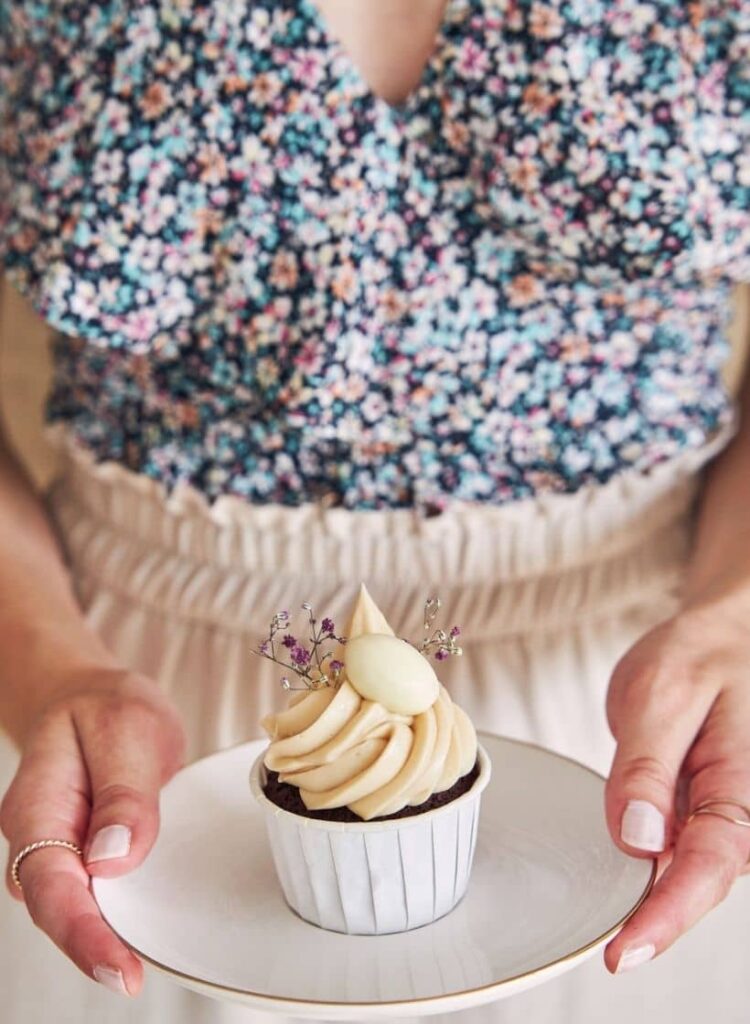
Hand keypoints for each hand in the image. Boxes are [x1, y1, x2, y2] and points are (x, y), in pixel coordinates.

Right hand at [1, 669, 185, 995]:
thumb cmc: (103, 707)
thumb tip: (113, 859)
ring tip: (133, 966)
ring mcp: (56, 847)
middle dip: (89, 948)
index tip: (118, 967)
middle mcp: (38, 834)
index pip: (52, 882)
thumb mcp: (126, 728)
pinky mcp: (80, 853)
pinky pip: (91, 892)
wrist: (85, 695)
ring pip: (71, 906)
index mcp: (38, 803)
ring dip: (100, 938)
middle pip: (55, 907)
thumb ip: (123, 792)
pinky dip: (111, 916)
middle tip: (131, 978)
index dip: (82, 931)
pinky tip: (135, 931)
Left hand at [603, 605, 749, 972]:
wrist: (728, 634)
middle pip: (702, 881)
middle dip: (658, 919)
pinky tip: (624, 882)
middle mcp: (746, 809)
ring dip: (655, 898)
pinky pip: (682, 851)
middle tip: (613, 953)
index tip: (624, 952)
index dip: (666, 915)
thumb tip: (636, 840)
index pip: (708, 865)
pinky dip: (653, 870)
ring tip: (618, 926)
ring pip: (691, 872)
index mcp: (745, 784)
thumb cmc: (701, 654)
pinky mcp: (708, 809)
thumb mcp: (660, 694)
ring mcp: (728, 812)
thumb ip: (646, 767)